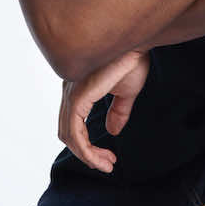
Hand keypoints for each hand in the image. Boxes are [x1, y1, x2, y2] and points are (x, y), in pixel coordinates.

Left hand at [58, 49, 150, 173]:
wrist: (137, 40)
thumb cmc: (133, 58)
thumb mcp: (126, 91)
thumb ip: (118, 112)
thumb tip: (112, 131)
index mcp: (77, 88)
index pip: (72, 124)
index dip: (87, 145)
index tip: (109, 157)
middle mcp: (69, 90)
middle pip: (67, 133)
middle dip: (87, 154)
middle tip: (108, 164)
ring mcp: (71, 94)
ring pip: (69, 137)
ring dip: (88, 156)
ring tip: (108, 164)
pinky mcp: (78, 98)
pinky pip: (75, 133)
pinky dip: (87, 151)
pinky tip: (104, 158)